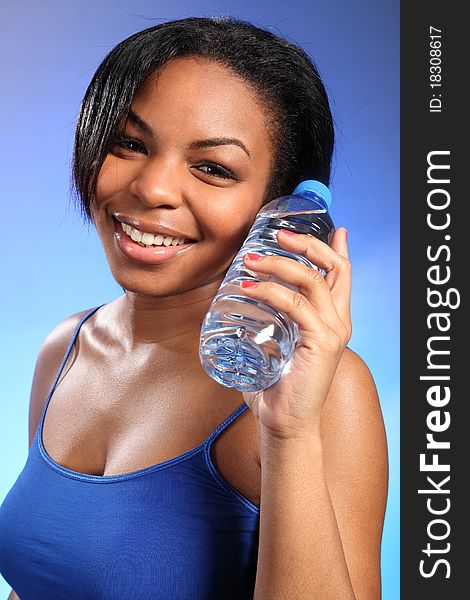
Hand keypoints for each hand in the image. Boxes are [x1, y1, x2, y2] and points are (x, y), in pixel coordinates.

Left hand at [240, 227, 351, 440]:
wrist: (285, 424)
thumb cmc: (276, 386)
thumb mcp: (276, 345)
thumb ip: (270, 323)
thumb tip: (240, 303)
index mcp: (331, 321)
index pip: (341, 276)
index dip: (336, 249)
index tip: (334, 227)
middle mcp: (338, 322)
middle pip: (335, 269)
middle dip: (309, 244)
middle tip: (280, 235)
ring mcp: (333, 332)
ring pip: (312, 281)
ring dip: (280, 264)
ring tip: (251, 259)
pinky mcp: (321, 342)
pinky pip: (296, 306)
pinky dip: (271, 291)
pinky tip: (249, 288)